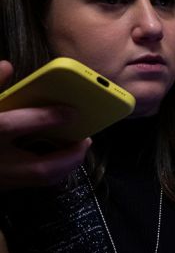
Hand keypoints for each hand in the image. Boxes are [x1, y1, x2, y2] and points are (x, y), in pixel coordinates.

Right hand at [0, 60, 90, 188]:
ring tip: (79, 147)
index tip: (71, 110)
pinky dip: (53, 171)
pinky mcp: (2, 187)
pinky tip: (62, 157)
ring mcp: (0, 178)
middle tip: (87, 138)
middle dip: (70, 155)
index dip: (43, 117)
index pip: (11, 126)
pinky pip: (35, 183)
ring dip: (66, 165)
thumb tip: (7, 66)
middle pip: (40, 168)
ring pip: (41, 181)